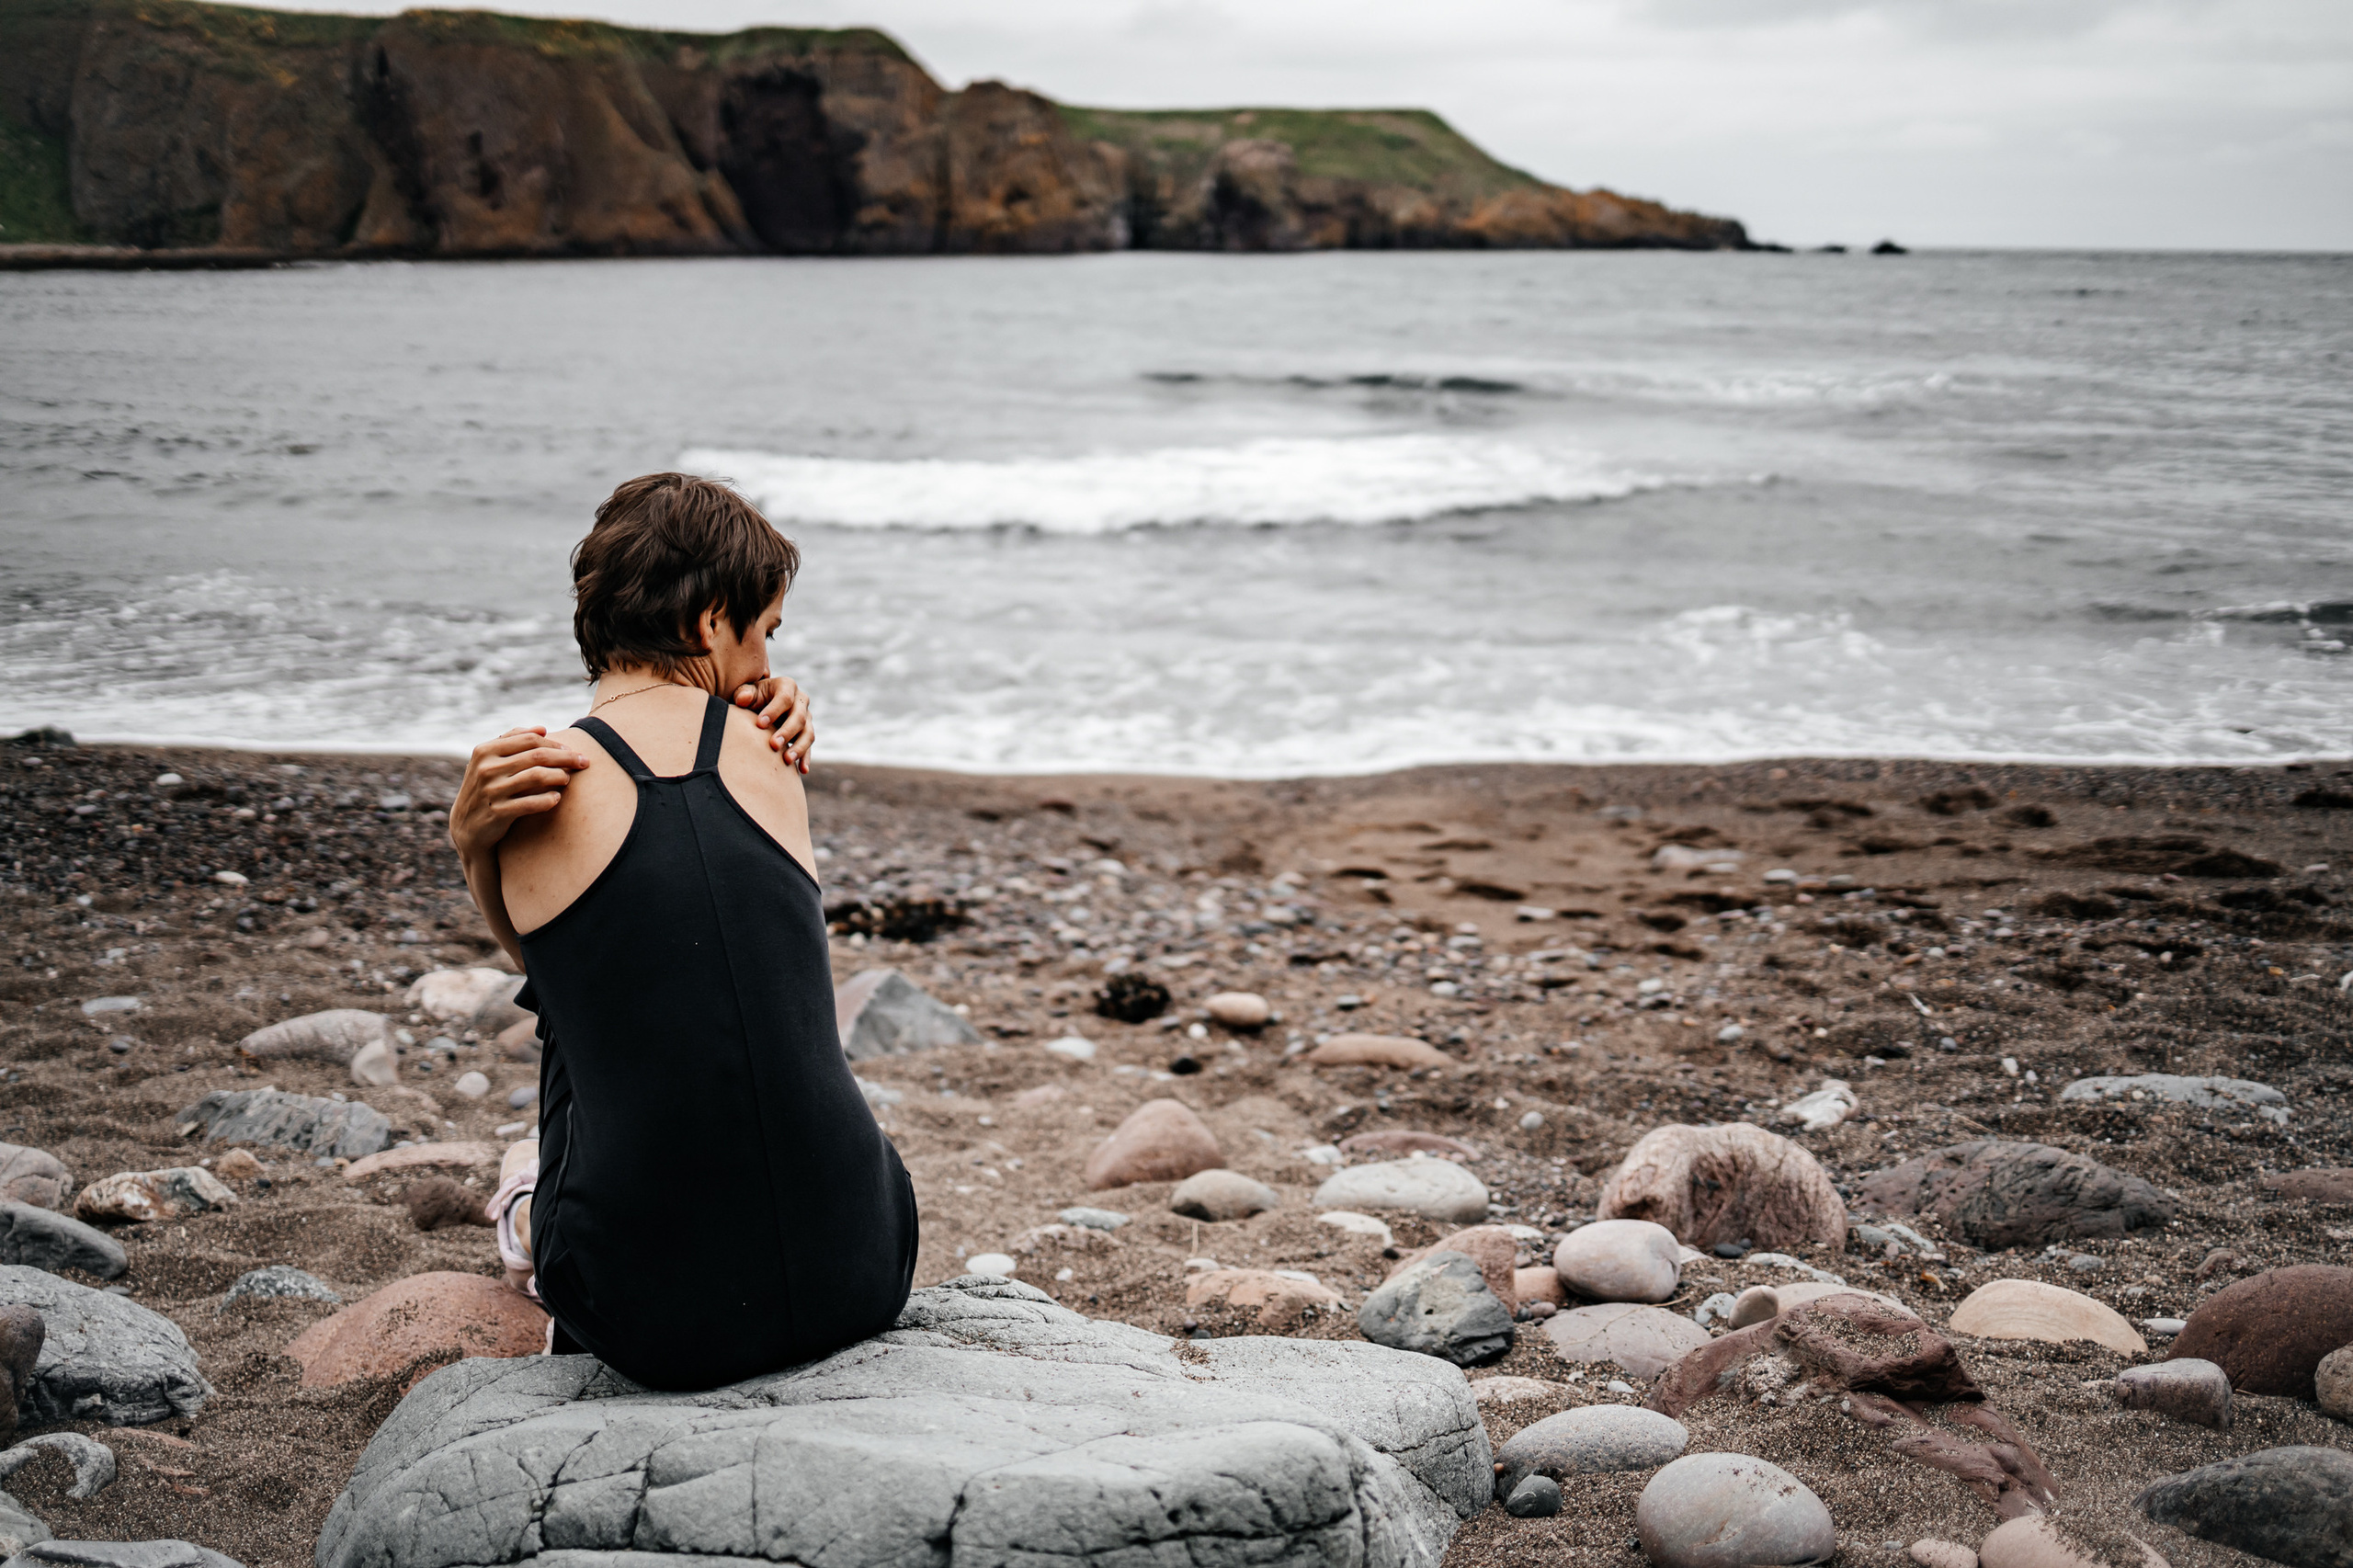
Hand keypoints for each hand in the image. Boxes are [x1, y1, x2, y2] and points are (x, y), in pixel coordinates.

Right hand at [449, 727, 590, 861]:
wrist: (466, 826)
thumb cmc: (486, 787)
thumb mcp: (490, 762)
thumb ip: (512, 741)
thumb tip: (542, 728)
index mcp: (485, 750)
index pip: (530, 739)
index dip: (555, 744)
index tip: (572, 751)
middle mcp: (486, 768)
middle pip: (537, 755)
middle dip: (566, 758)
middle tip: (584, 762)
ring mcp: (491, 790)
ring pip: (537, 776)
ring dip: (560, 776)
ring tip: (568, 779)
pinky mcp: (497, 812)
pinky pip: (531, 803)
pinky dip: (548, 800)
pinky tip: (557, 799)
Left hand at [733, 674, 814, 773]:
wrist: (758, 708)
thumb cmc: (750, 698)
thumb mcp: (746, 693)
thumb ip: (744, 694)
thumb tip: (744, 698)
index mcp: (787, 686)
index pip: (785, 698)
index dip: (773, 711)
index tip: (759, 724)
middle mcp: (801, 701)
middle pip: (799, 717)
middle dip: (787, 732)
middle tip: (773, 745)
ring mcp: (806, 718)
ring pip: (808, 733)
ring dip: (799, 747)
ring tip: (786, 760)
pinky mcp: (806, 733)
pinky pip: (809, 747)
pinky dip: (806, 758)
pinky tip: (802, 770)